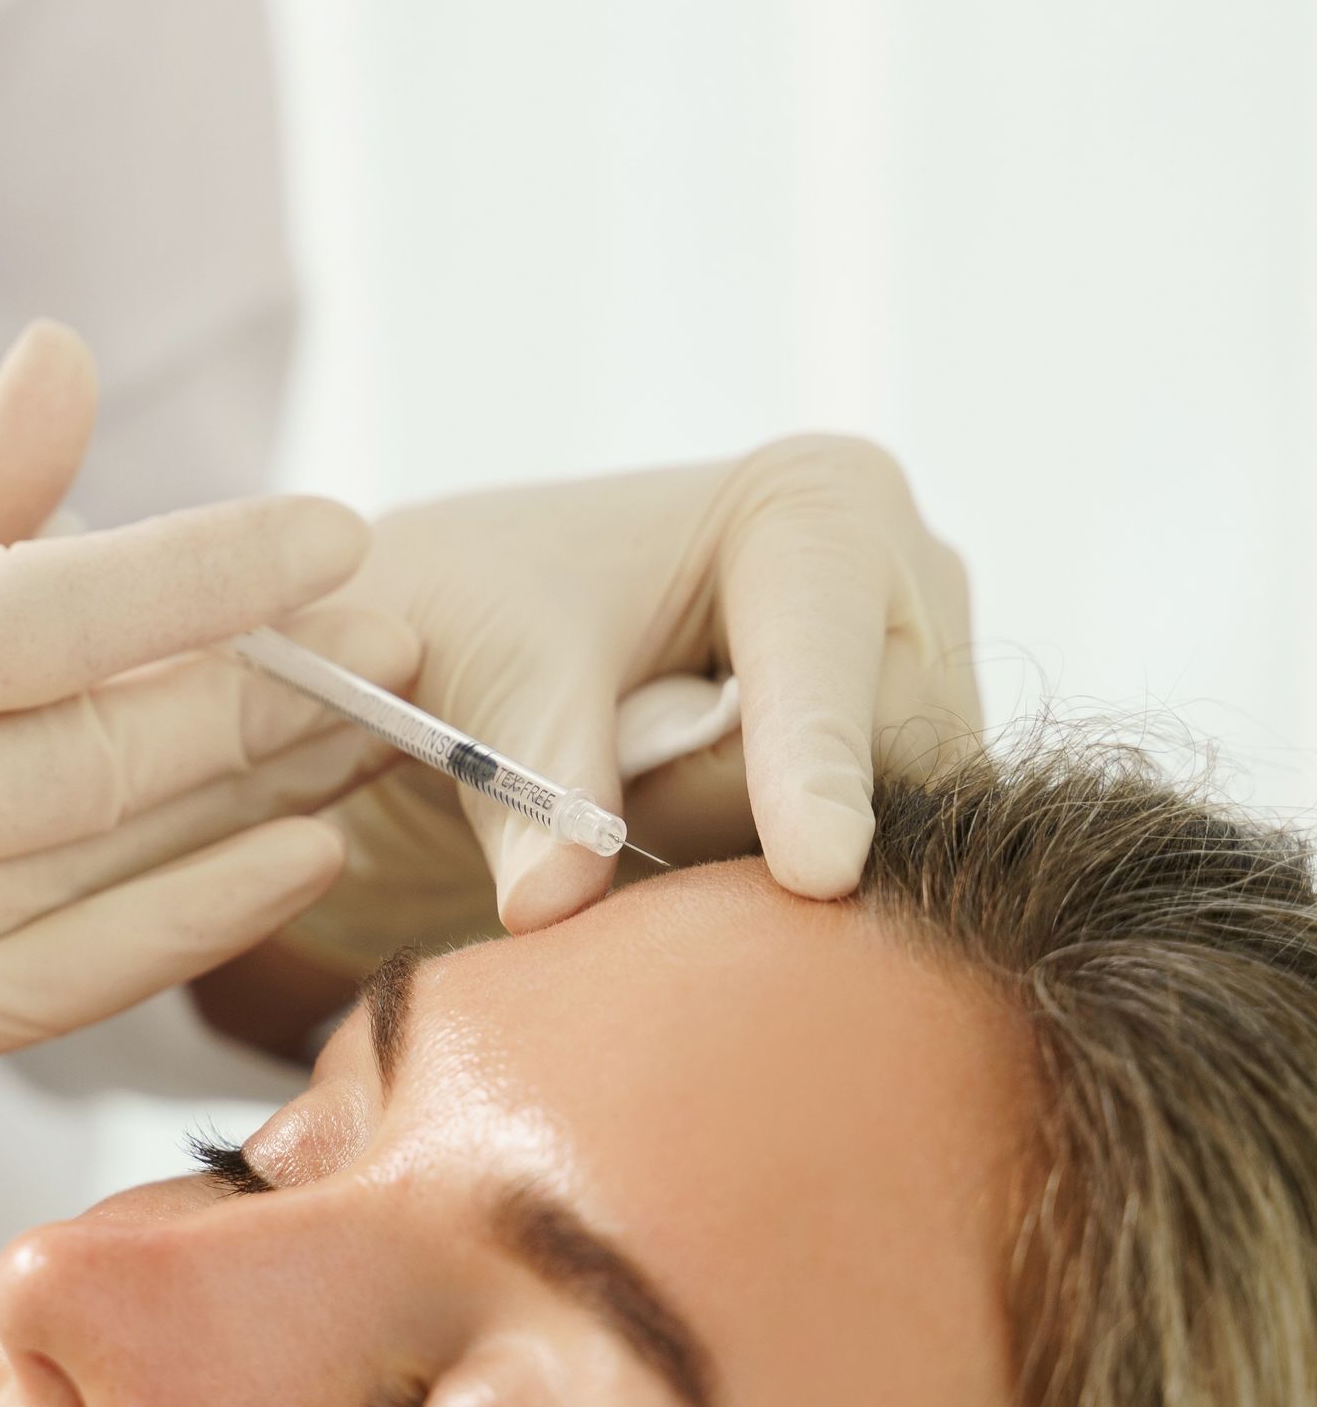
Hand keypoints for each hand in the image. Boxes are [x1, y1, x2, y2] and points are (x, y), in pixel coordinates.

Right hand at [0, 326, 410, 1235]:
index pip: (29, 617)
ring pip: (102, 869)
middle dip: (267, 689)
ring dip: (263, 796)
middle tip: (397, 631)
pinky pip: (72, 987)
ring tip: (382, 722)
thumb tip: (72, 354)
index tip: (330, 532)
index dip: (197, 575)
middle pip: (92, 754)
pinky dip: (196, 919)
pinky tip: (296, 855)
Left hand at [279, 436, 977, 977]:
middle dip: (720, 818)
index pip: (823, 664)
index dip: (815, 768)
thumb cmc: (478, 619)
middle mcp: (910, 591)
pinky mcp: (915, 783)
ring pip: (869, 848)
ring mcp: (928, 694)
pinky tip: (693, 825)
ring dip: (737, 860)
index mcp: (822, 506)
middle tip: (613, 781)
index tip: (819, 872)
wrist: (485, 650)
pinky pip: (868, 881)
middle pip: (861, 781)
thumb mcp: (483, 676)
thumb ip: (532, 779)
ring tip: (644, 787)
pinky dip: (761, 879)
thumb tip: (549, 899)